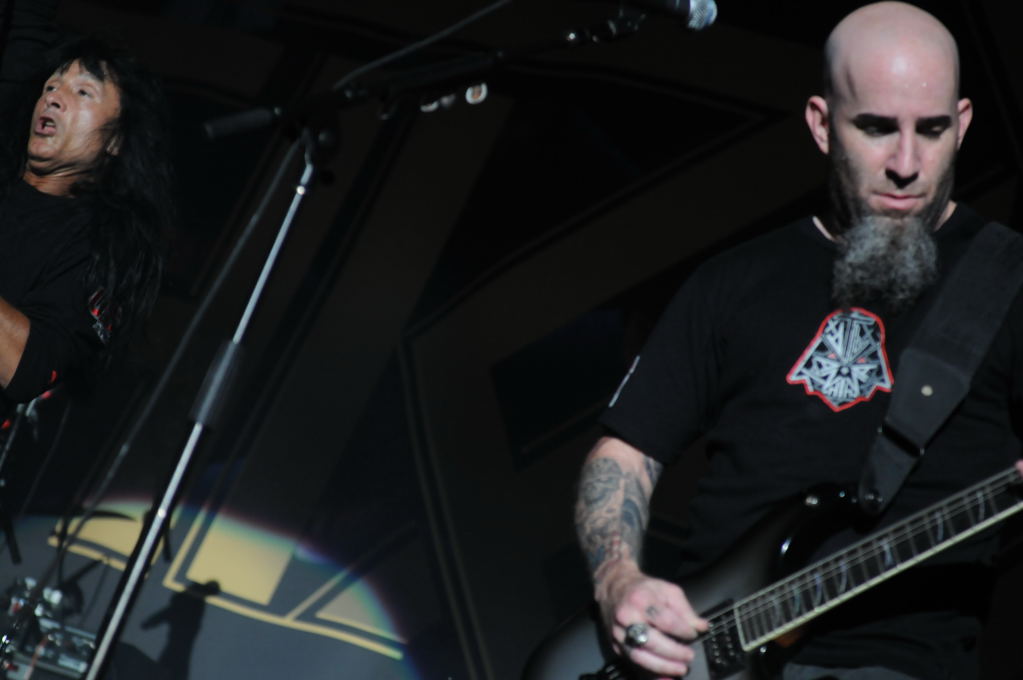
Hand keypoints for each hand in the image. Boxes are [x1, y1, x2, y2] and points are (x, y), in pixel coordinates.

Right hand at [595, 561, 707, 678]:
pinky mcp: (616, 645)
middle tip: (689, 656)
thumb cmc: (642, 589)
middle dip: (673, 652)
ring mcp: (619, 633)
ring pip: (639, 656)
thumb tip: (701, 627)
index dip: (683, 630)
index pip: (665, 620)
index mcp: (640, 600)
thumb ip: (685, 609)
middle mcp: (627, 617)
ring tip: (680, 669)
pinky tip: (663, 677)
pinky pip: (633, 663)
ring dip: (662, 667)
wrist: (614, 588)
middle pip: (651, 641)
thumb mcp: (667, 590)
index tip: (693, 634)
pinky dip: (649, 673)